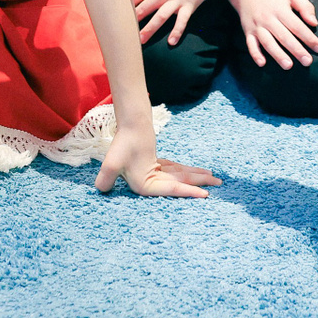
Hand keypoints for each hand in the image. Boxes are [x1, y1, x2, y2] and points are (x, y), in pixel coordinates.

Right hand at [95, 124, 218, 196]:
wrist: (129, 124)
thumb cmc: (122, 143)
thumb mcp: (112, 162)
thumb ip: (107, 177)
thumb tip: (100, 189)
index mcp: (142, 186)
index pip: (169, 191)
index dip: (187, 193)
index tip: (204, 194)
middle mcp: (148, 183)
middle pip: (178, 184)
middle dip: (198, 185)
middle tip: (218, 184)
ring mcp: (155, 175)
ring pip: (181, 177)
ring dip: (197, 178)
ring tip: (215, 179)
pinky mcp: (158, 166)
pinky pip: (178, 170)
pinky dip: (190, 171)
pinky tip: (202, 172)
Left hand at [132, 0, 222, 45]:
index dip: (125, 7)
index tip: (116, 16)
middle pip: (144, 9)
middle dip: (133, 21)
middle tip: (123, 33)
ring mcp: (176, 0)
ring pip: (160, 17)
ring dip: (150, 29)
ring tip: (141, 41)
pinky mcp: (189, 5)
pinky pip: (182, 21)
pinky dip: (177, 32)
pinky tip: (171, 42)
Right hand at [231, 0, 317, 69]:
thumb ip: (305, 6)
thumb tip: (314, 23)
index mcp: (281, 10)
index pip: (297, 26)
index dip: (308, 37)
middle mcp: (268, 19)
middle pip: (284, 36)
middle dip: (296, 50)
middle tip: (307, 62)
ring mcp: (257, 26)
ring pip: (268, 42)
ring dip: (278, 54)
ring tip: (288, 66)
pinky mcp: (248, 32)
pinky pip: (250, 44)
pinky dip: (255, 54)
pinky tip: (262, 63)